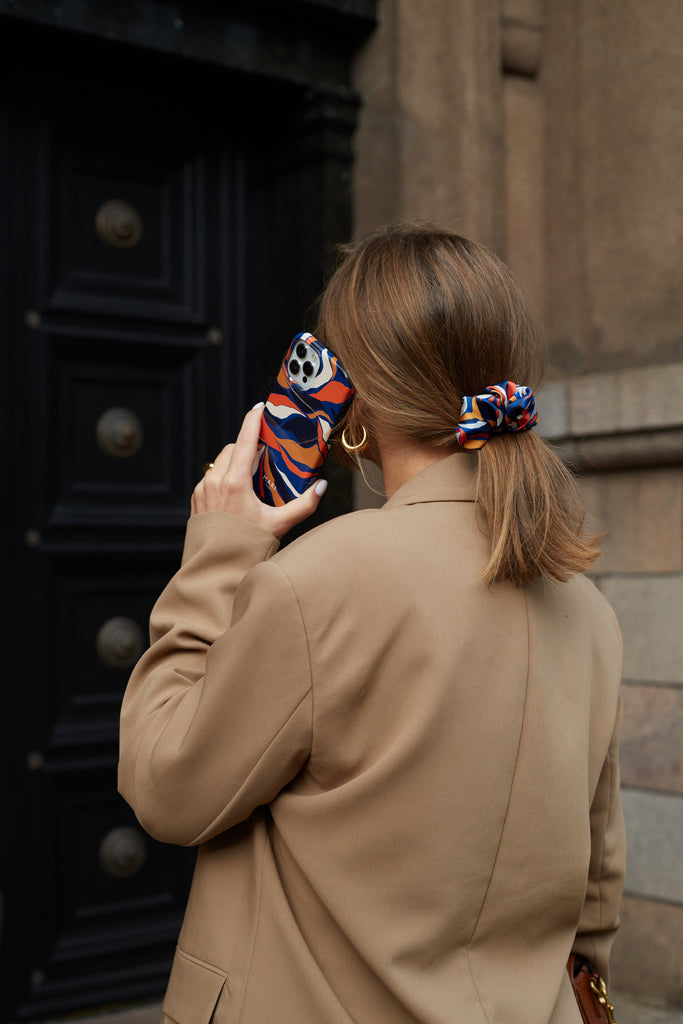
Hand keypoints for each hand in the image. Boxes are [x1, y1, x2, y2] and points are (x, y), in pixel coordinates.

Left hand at [191, 404, 327, 538]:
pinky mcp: (196, 500)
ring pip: (220, 463)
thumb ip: (304, 504)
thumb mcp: (280, 524)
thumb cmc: (247, 547)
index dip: (252, 420)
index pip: (244, 440)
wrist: (217, 569)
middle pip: (232, 449)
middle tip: (264, 455)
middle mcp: (215, 481)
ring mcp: (202, 490)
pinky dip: (224, 477)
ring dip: (235, 462)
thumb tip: (321, 486)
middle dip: (246, 446)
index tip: (260, 407)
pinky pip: (211, 478)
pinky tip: (235, 495)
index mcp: (235, 482)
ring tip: (251, 478)